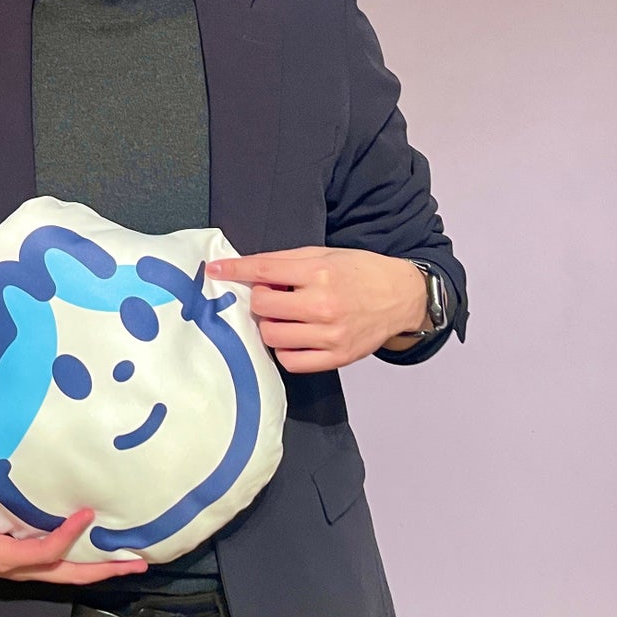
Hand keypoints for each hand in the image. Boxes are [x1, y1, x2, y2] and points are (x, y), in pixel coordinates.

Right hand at [0, 485, 148, 586]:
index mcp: (1, 559)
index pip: (42, 553)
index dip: (65, 537)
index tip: (85, 514)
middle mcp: (19, 567)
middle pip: (67, 575)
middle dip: (102, 571)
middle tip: (137, 562)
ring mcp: (24, 564)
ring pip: (67, 572)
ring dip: (99, 567)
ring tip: (130, 557)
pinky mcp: (25, 556)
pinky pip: (60, 561)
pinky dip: (83, 556)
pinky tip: (100, 546)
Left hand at [207, 247, 428, 372]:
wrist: (400, 296)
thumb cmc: (360, 272)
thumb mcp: (323, 255)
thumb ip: (284, 262)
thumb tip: (246, 269)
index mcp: (319, 273)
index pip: (263, 271)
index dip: (234, 270)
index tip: (216, 270)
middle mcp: (323, 304)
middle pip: (263, 306)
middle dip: (260, 299)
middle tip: (273, 295)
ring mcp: (330, 335)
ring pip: (272, 336)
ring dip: (270, 325)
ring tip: (285, 316)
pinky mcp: (337, 357)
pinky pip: (291, 362)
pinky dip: (285, 350)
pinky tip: (294, 336)